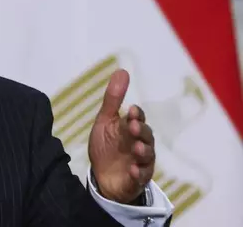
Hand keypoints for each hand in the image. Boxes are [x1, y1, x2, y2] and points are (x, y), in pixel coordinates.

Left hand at [88, 69, 154, 203]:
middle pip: (146, 136)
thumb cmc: (107, 146)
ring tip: (136, 148)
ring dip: (143, 151)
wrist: (103, 176)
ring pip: (147, 156)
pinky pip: (141, 177)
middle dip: (141, 131)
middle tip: (133, 126)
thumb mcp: (106, 121)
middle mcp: (140, 143)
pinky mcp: (136, 179)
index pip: (138, 119)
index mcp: (131, 128)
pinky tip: (132, 170)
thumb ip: (113, 99)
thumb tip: (122, 71)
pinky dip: (138, 173)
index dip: (137, 115)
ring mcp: (140, 162)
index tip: (131, 110)